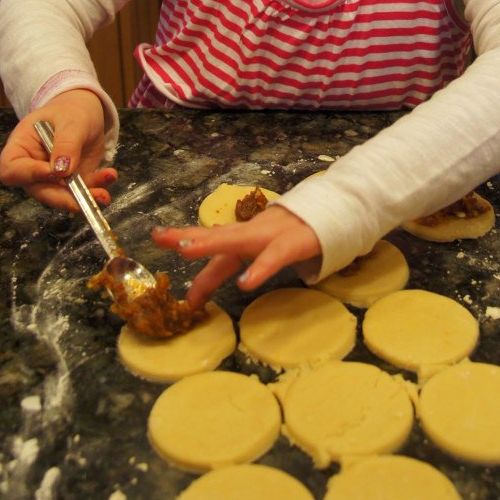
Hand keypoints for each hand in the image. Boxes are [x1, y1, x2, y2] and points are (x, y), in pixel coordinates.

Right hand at [0, 88, 116, 211]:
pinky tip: (109, 176)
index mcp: (20, 148)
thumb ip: (66, 144)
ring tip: (103, 194)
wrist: (86, 111)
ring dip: (83, 198)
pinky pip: (82, 191)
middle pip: (39, 190)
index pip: (12, 170)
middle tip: (82, 200)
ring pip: (62, 196)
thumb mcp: (70, 121)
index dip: (30, 175)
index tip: (53, 172)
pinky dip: (96, 188)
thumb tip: (62, 171)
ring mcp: (52, 178)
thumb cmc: (70, 110)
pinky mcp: (72, 182)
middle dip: (62, 198)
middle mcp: (32, 168)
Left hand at [152, 206, 321, 305]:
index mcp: (249, 235)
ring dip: (210, 243)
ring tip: (184, 250)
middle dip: (188, 236)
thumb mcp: (272, 249)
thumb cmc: (302, 235)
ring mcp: (272, 234)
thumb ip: (252, 261)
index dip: (195, 260)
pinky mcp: (293, 242)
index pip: (217, 247)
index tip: (179, 285)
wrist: (339, 214)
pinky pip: (274, 257)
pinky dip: (259, 269)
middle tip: (159, 238)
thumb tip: (230, 279)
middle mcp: (255, 231)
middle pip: (217, 234)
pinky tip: (244, 283)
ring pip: (237, 239)